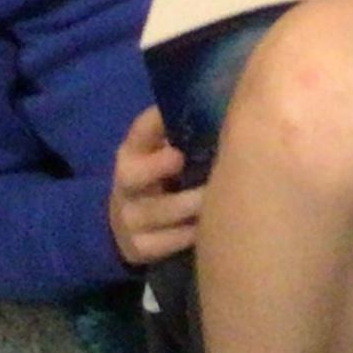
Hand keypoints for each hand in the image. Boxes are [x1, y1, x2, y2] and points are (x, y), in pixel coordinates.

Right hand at [107, 107, 204, 266]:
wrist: (130, 225)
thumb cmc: (163, 178)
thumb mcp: (165, 153)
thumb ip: (184, 132)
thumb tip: (227, 104)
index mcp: (132, 154)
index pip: (138, 133)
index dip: (154, 125)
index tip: (180, 123)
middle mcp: (124, 185)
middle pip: (132, 174)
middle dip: (157, 166)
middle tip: (186, 160)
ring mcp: (128, 219)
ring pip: (157, 212)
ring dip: (190, 205)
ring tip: (217, 195)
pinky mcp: (138, 249)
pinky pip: (166, 243)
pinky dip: (189, 236)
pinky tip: (212, 229)